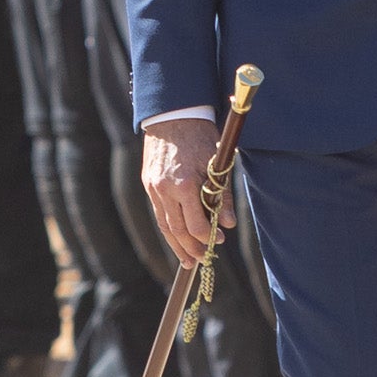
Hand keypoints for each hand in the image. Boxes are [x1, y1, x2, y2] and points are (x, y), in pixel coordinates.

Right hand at [142, 114, 228, 258]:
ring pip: (164, 225)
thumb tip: (228, 224)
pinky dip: (167, 229)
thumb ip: (222, 196)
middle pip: (177, 230)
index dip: (207, 237)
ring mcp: (154, 188)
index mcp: (185, 185)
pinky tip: (175, 238)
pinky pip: (158, 213)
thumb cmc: (200, 136)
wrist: (172, 115)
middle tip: (202, 260)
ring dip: (176, 245)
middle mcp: (165, 190)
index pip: (195, 224)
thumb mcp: (217, 164)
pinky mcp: (148, 184)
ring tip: (187, 261)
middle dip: (191, 249)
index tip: (219, 241)